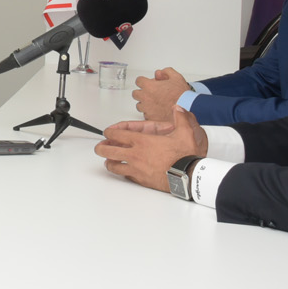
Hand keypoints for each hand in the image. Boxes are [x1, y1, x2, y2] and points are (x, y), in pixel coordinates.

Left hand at [93, 108, 208, 191]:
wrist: (188, 176)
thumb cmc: (184, 157)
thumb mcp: (185, 132)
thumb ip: (180, 117)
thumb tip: (178, 108)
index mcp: (141, 141)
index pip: (116, 134)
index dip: (109, 132)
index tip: (108, 132)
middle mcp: (134, 155)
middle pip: (107, 150)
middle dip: (101, 147)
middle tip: (100, 147)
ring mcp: (135, 168)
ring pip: (113, 166)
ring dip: (109, 162)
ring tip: (108, 160)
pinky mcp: (140, 180)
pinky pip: (125, 175)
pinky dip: (123, 172)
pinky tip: (124, 171)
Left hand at [133, 67, 192, 121]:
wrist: (187, 109)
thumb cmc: (182, 95)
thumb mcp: (176, 77)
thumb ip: (166, 72)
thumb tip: (159, 73)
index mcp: (149, 86)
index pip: (138, 81)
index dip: (143, 81)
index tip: (147, 83)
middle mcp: (146, 97)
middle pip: (135, 93)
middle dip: (142, 92)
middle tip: (150, 93)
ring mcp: (147, 108)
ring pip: (139, 105)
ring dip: (144, 103)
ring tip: (154, 103)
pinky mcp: (151, 118)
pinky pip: (146, 115)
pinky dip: (150, 113)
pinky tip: (157, 111)